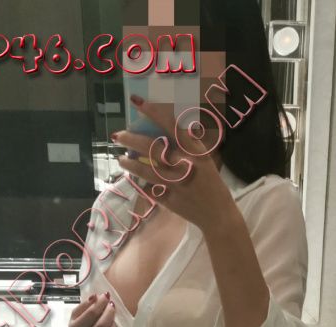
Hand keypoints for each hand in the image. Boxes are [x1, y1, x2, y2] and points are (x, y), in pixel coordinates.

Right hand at [68, 293, 118, 326]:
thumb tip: (96, 296)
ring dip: (114, 325)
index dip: (100, 303)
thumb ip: (85, 305)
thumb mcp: (76, 316)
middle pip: (101, 326)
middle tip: (112, 305)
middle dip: (109, 312)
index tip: (105, 296)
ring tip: (112, 318)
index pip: (91, 314)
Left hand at [111, 96, 233, 232]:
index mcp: (195, 151)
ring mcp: (175, 184)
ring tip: (120, 159)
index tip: (137, 102)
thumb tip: (172, 125)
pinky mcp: (169, 201)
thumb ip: (189, 144)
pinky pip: (150, 190)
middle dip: (131, 139)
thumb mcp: (205, 159)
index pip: (171, 125)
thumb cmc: (212, 184)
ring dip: (130, 163)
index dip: (153, 112)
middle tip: (117, 135)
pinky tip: (135, 178)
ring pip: (146, 170)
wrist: (218, 215)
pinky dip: (141, 184)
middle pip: (152, 148)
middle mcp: (184, 164)